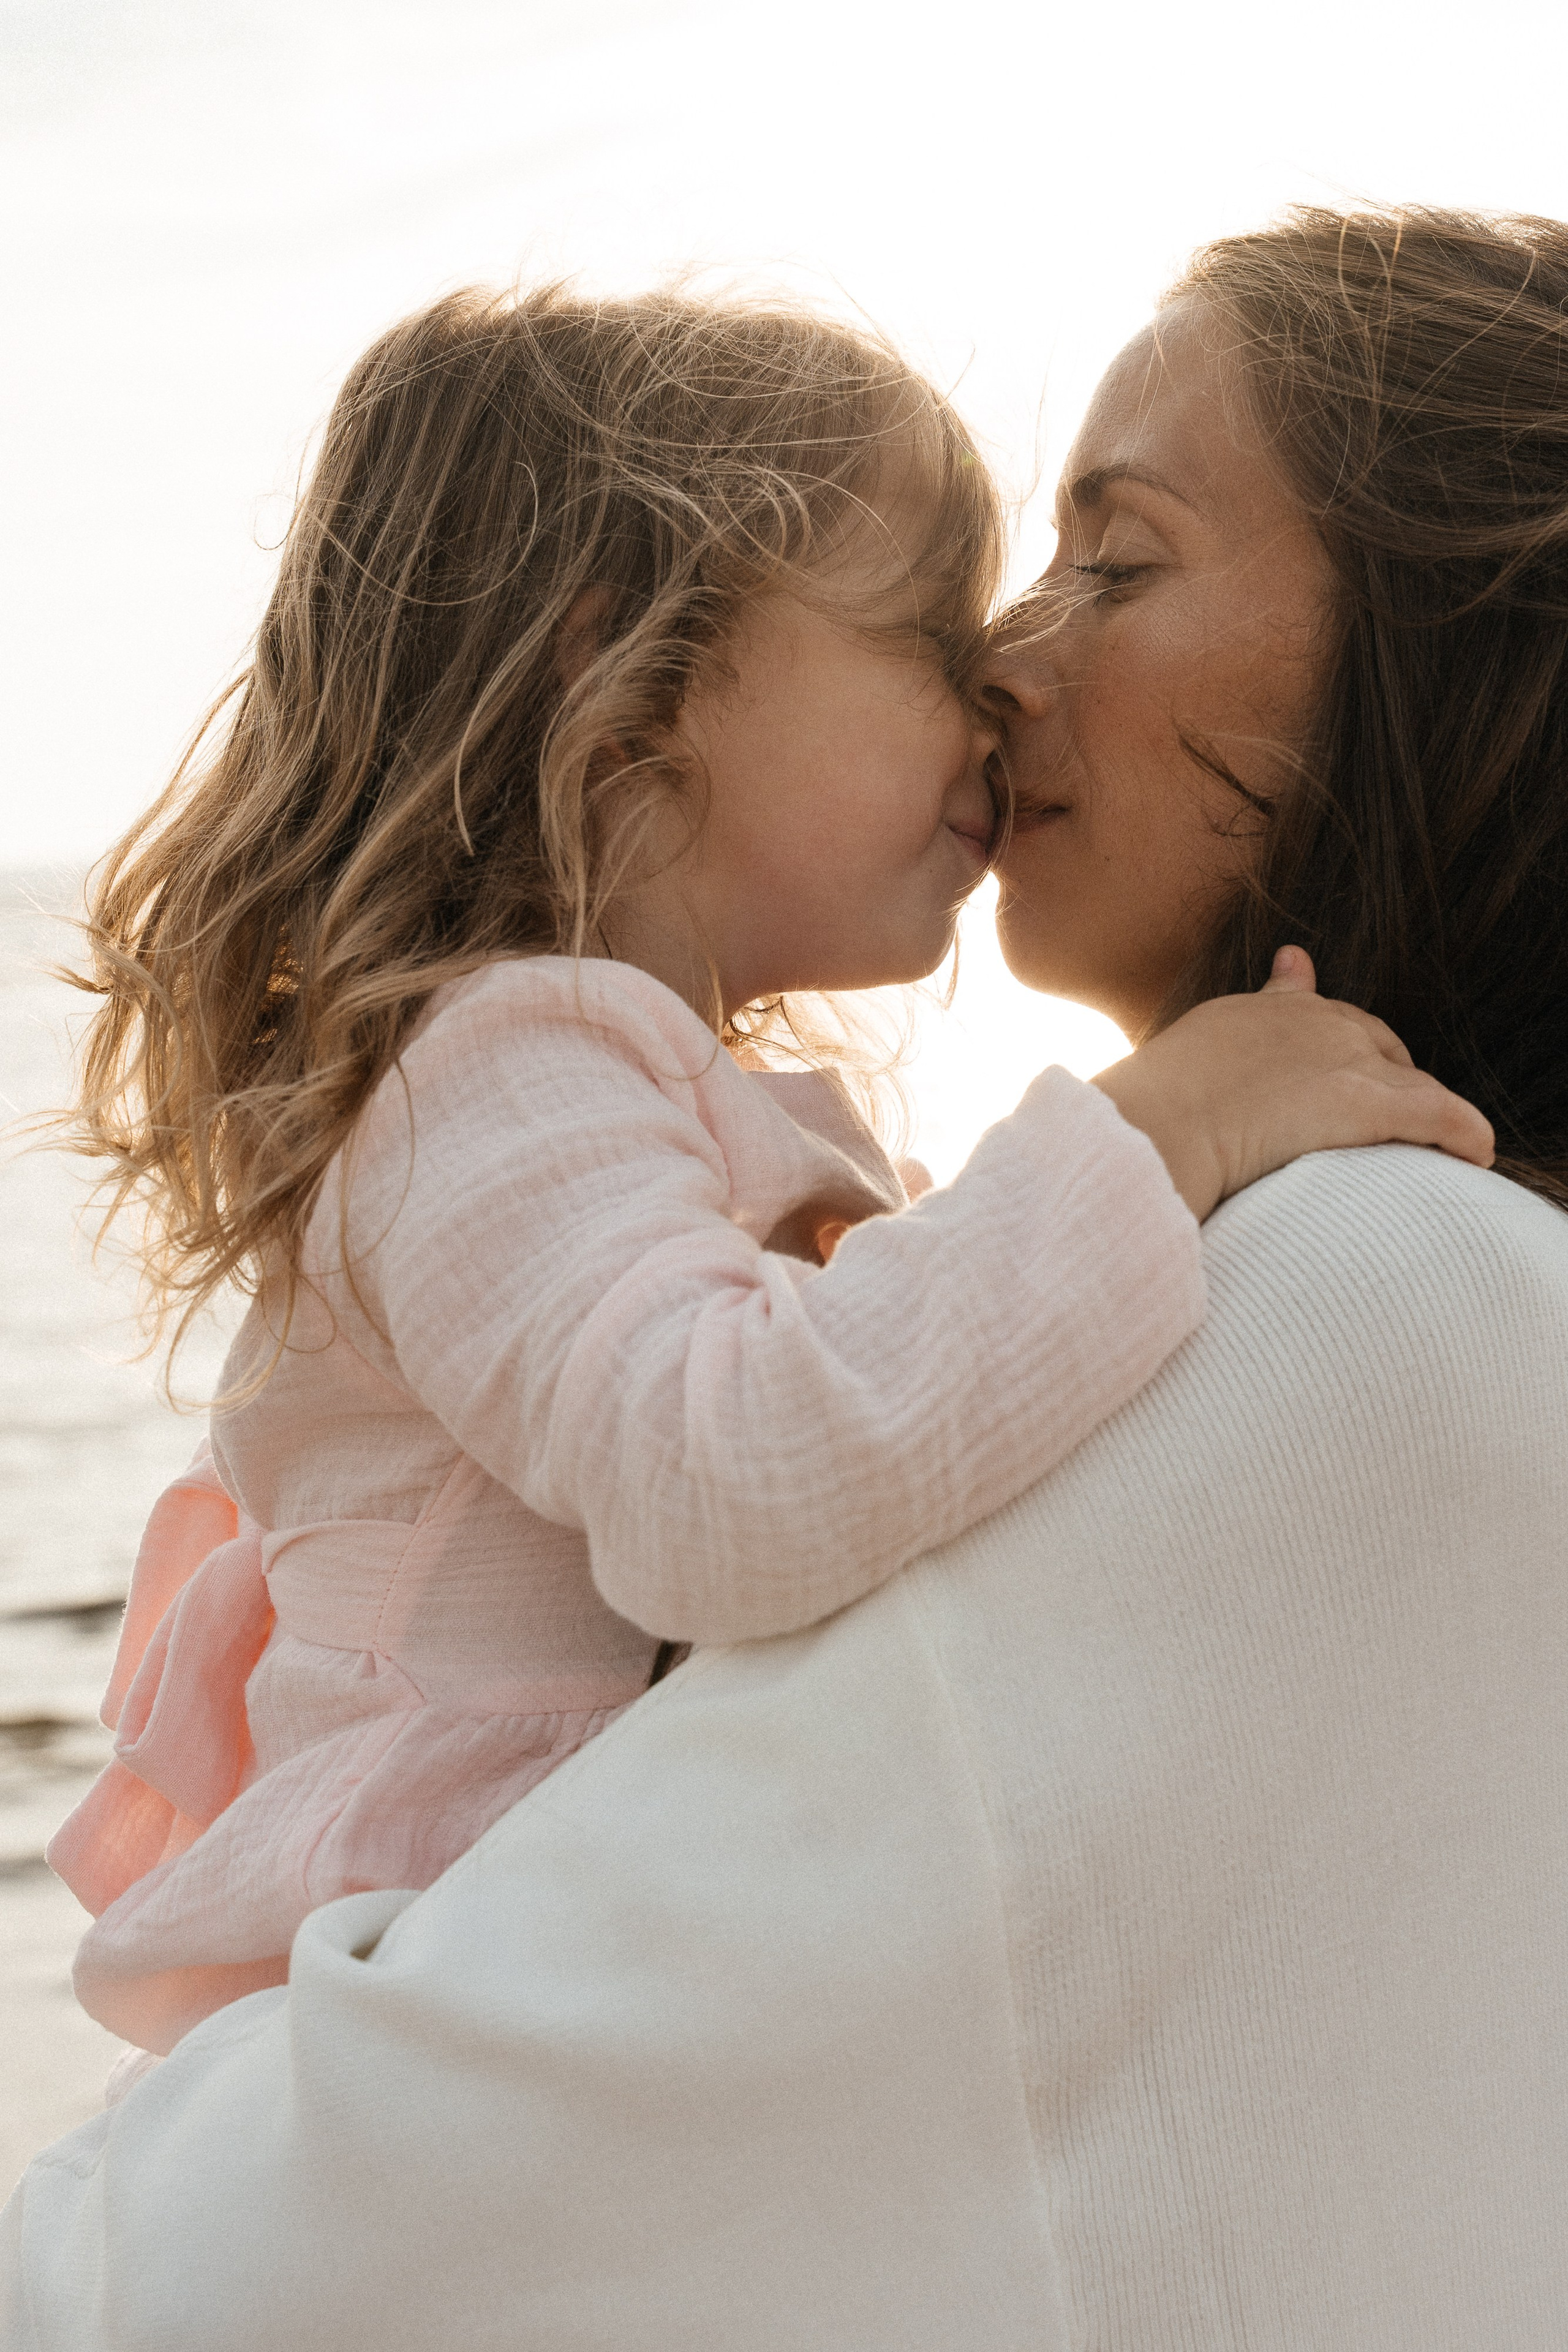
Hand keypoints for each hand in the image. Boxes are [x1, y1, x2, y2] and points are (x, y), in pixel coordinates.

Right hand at [1092, 947, 1495, 1223]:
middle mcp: (1307, 1024)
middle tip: (1387, 1112)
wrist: (1155, 1130)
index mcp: (1252, 1018)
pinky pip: (1439, 1114)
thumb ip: (1161, 1085)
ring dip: (1427, 1110)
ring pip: (1408, 1081)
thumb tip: (1107, 1116)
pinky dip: (1464, 1133)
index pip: (1302, 1002)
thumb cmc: (1138, 1124)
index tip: (1307, 983)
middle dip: (1385, 1071)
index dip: (1319, 1012)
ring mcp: (1342, 1058)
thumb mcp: (1151, 1086)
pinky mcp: (1369, 1101)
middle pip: (1371, 1041)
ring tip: (1442, 1143)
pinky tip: (1477, 1153)